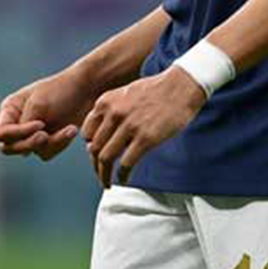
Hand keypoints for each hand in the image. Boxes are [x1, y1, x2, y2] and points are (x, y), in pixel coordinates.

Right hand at [0, 68, 96, 160]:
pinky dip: (60, 143)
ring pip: (32, 151)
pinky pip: (47, 153)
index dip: (19, 133)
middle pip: (10, 148)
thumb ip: (26, 126)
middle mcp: (17, 123)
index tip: (40, 124)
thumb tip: (23, 154)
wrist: (87, 89)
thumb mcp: (39, 104)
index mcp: (10, 109)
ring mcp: (32, 133)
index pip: (3, 133)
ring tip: (71, 129)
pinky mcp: (47, 141)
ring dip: (53, 142)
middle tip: (45, 136)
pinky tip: (72, 129)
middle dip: (30, 143)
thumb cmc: (61, 90)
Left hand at [81, 67, 205, 187]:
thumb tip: (104, 132)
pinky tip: (123, 178)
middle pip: (94, 148)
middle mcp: (114, 114)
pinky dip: (122, 175)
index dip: (90, 147)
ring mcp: (129, 127)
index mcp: (106, 102)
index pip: (87, 132)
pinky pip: (126, 164)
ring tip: (107, 182)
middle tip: (100, 173)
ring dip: (104, 174)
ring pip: (106, 158)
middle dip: (95, 165)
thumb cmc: (157, 89)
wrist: (181, 86)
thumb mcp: (125, 93)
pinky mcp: (146, 139)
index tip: (95, 155)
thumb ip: (112, 110)